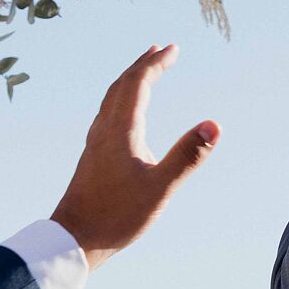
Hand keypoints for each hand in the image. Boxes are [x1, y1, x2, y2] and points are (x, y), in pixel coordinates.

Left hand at [50, 45, 219, 270]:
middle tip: (161, 50)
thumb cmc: (116, 216)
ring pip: (111, 98)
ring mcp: (95, 142)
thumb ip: (187, 156)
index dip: (156, 63)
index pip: (138, 84)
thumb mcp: (160, 188)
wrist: (73, 239)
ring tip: (144, 73)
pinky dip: (121, 99)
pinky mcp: (93, 156)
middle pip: (122, 85)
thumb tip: (215, 125)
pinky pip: (107, 113)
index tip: (173, 48)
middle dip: (143, 65)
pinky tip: (125, 114)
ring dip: (130, 80)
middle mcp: (105, 129)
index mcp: (120, 130)